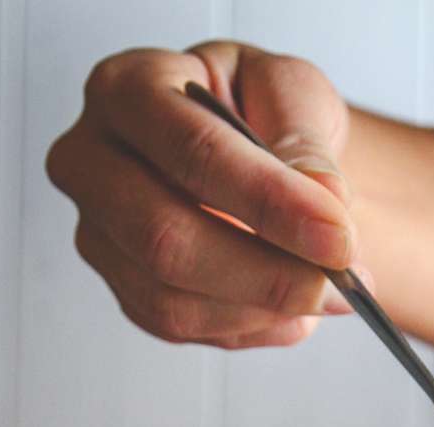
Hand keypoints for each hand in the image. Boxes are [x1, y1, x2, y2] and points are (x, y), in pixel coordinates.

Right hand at [46, 41, 359, 348]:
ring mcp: (101, 236)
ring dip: (265, 309)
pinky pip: (186, 330)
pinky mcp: (126, 293)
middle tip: (340, 282)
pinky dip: (252, 327)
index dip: (269, 202)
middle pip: (165, 238)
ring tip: (332, 294)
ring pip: (173, 301)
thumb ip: (304, 138)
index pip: (192, 153)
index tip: (338, 236)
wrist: (255, 158)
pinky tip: (293, 308)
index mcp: (125, 90)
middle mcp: (92, 164)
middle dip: (267, 272)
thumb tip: (324, 200)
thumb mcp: (291, 95)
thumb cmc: (258, 114)